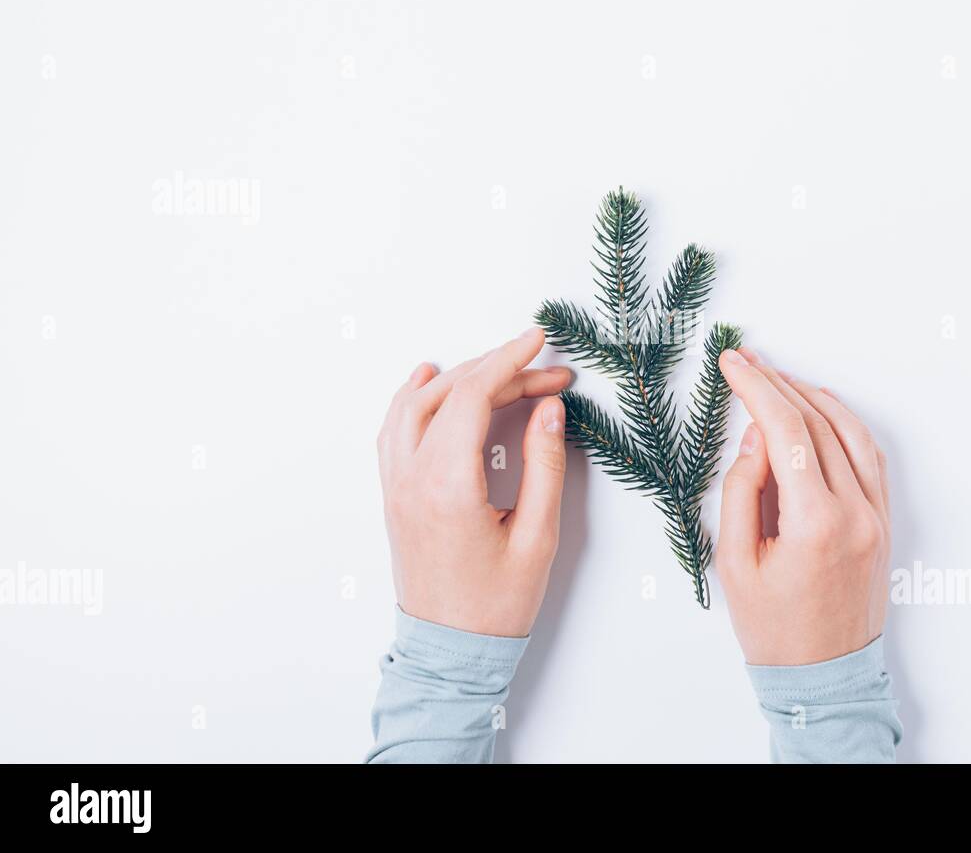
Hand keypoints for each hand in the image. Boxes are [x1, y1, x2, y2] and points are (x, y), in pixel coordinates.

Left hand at [376, 327, 570, 637]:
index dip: (509, 361)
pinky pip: (394, 429)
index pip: (473, 396)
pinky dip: (413, 397)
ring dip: (456, 376)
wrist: (450, 654)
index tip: (539, 343)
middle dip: (498, 370)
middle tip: (546, 372)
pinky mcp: (394, 496)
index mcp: (447, 486)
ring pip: (413, 405)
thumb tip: (549, 409)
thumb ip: (544, 466)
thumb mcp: (538, 537)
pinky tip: (429, 381)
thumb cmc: (496, 605)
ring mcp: (396, 487)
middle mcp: (412, 479)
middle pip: (448, 394)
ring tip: (497, 365)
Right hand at [715, 347, 890, 665]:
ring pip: (850, 432)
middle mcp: (855, 512)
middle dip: (778, 385)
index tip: (731, 362)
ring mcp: (876, 516)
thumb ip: (742, 490)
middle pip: (817, 423)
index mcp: (816, 523)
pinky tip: (819, 410)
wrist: (823, 678)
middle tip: (746, 361)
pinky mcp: (884, 522)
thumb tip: (757, 434)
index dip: (755, 388)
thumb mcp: (734, 562)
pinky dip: (843, 425)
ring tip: (779, 377)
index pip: (785, 430)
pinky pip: (869, 457)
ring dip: (814, 397)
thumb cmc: (773, 628)